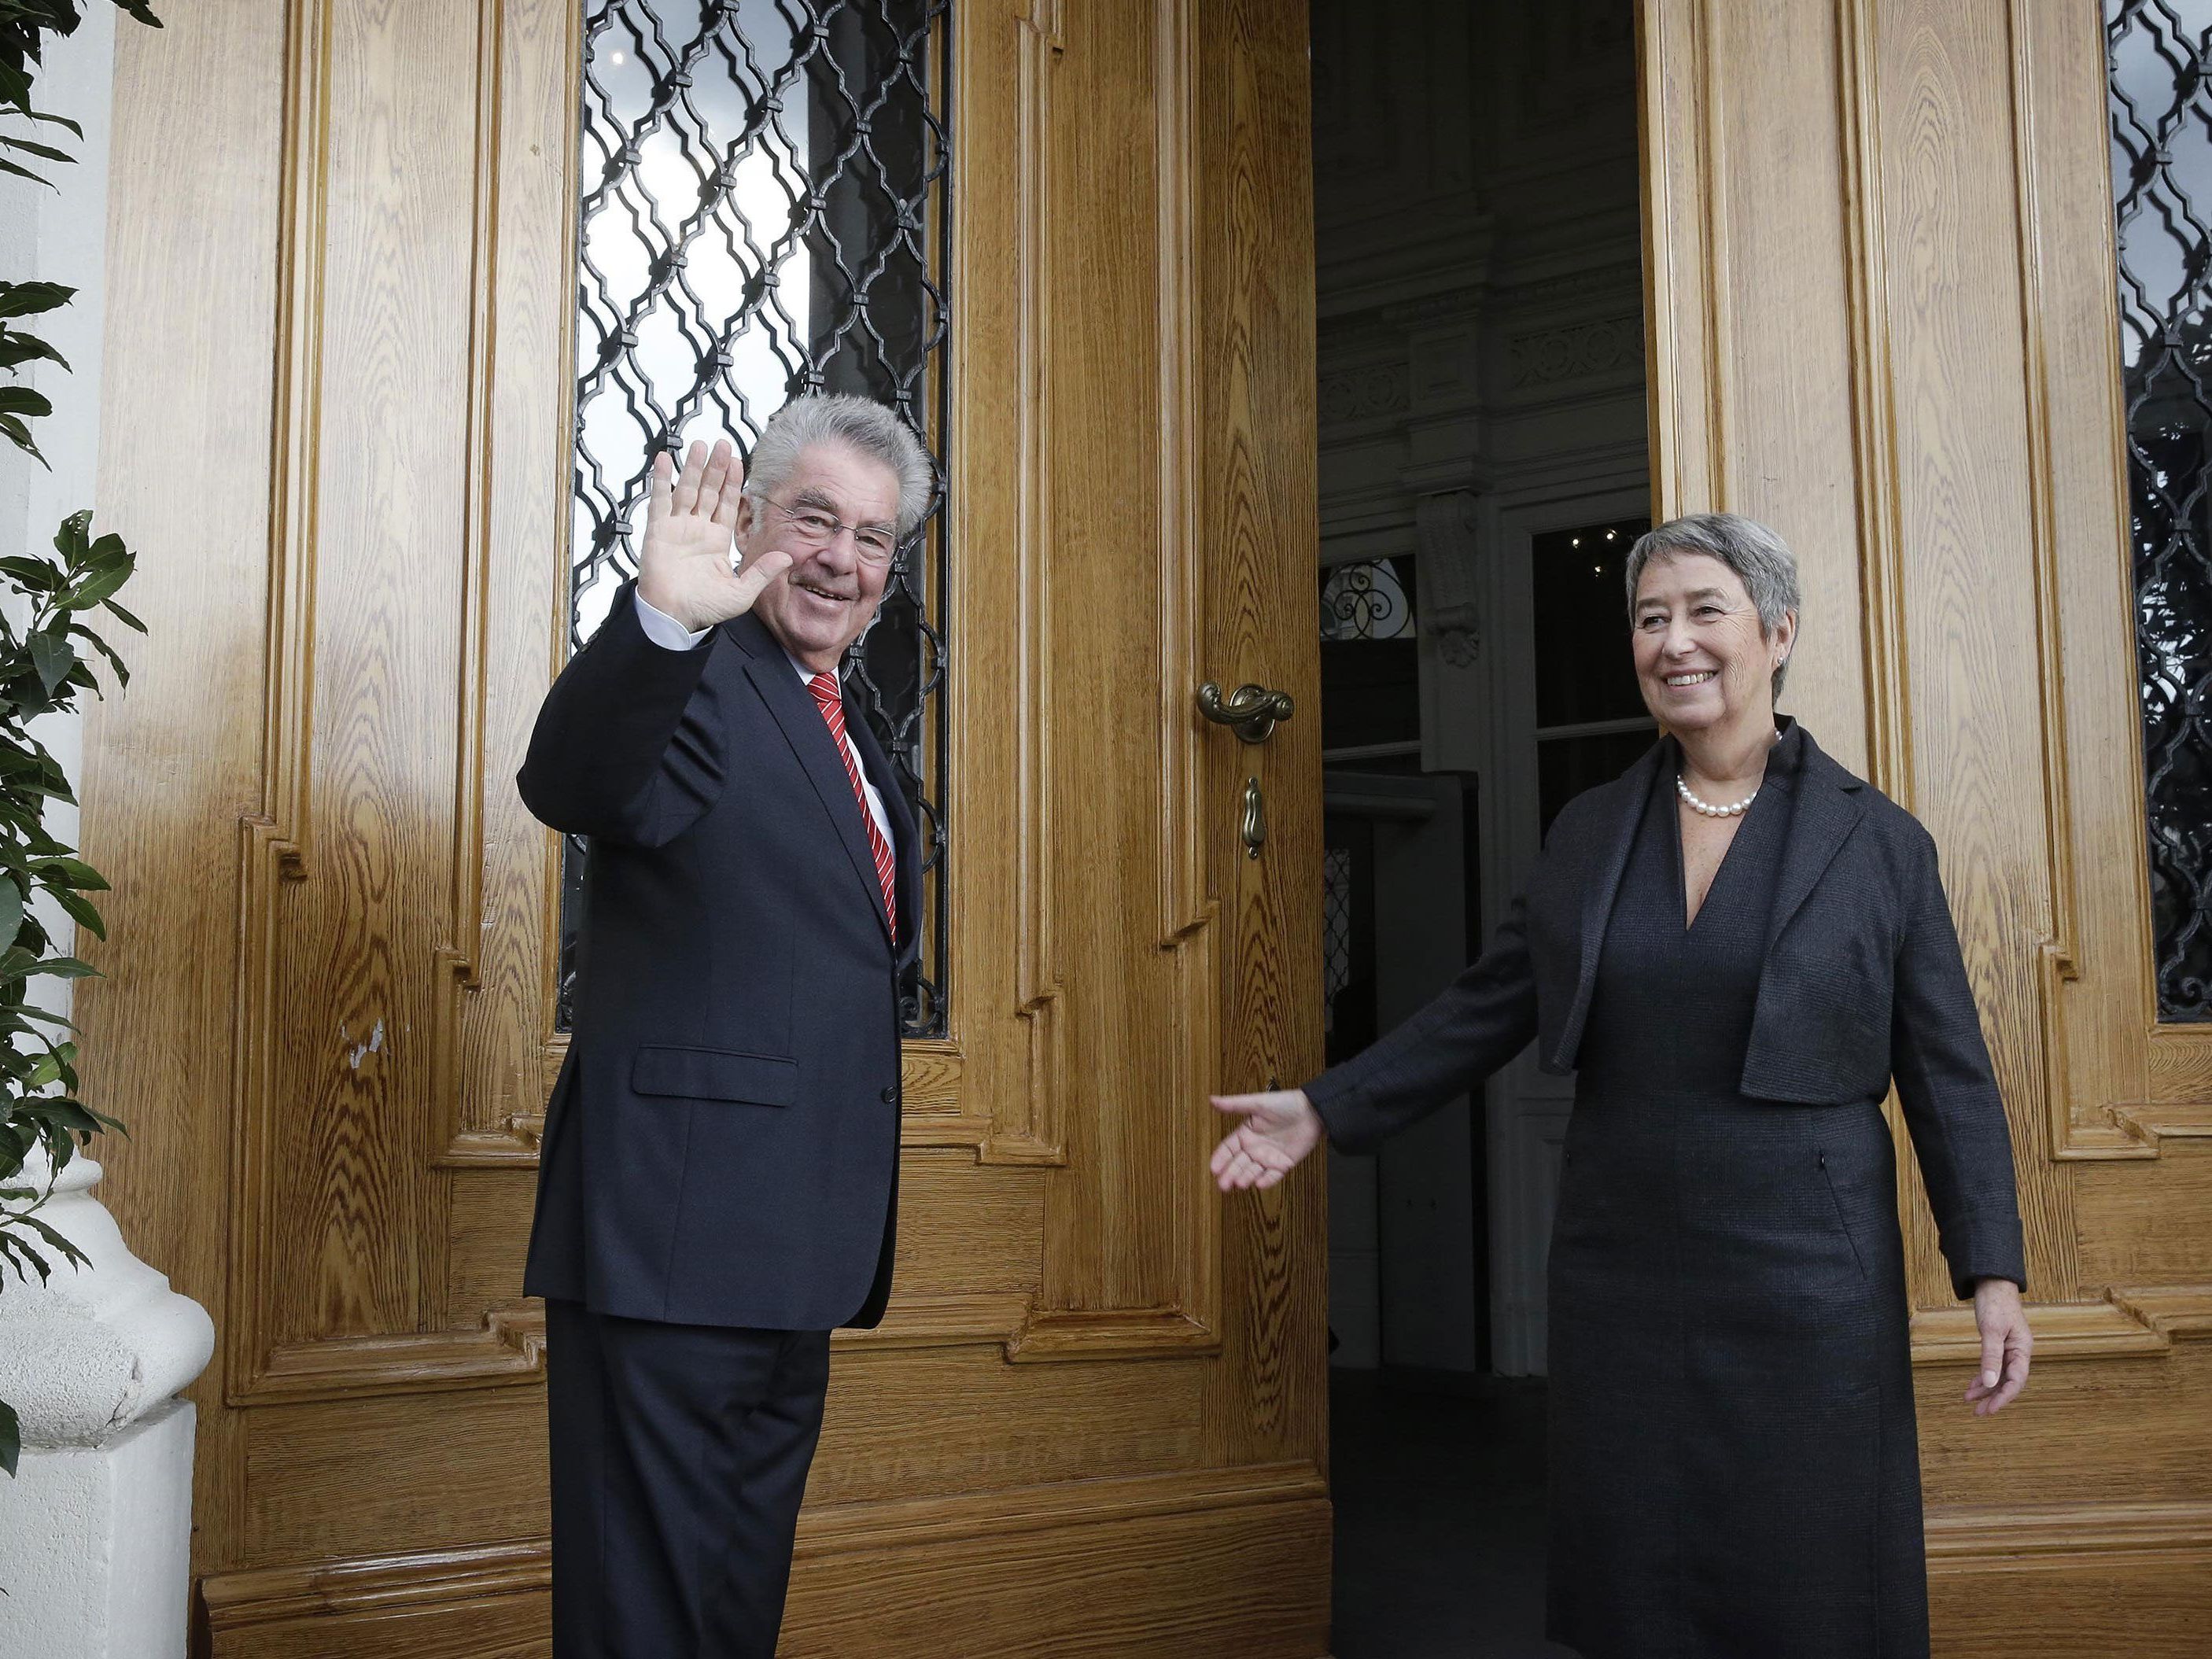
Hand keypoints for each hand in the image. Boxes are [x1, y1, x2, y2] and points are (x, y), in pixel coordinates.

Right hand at [635, 439, 792, 632]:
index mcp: (717, 540)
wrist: (673, 618)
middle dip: (716, 469)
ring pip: (687, 490)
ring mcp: (677, 527)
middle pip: (709, 491)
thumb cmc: (704, 609)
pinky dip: (661, 480)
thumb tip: (787, 558)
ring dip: (693, 468)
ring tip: (700, 446)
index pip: (728, 505)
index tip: (739, 462)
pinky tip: (665, 460)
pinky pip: (659, 501)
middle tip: (723, 444)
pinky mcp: (657, 531)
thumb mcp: (741, 592)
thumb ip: (762, 573)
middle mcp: (697, 529)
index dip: (733, 483)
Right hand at [1209, 1087, 1323, 1191]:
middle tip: (1223, 1184)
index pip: (1228, 1148)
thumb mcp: (1257, 1103)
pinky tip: (1260, 1183)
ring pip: (1253, 1171)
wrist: (1312, 1111)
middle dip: (1229, 1174)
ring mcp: (1268, 1157)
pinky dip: (1267, 1180)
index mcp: (1245, 1133)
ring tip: (1240, 1183)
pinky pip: (1273, 1175)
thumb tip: (1212, 1100)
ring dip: (1246, 1177)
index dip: (1220, 1158)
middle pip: (1237, 1164)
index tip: (1214, 1168)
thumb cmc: (1285, 1103)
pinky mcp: (1283, 1164)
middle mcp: (1254, 1147)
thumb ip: (1234, 1104)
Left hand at [1966, 1278, 2030, 1415]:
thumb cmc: (1994, 1304)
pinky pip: (1993, 1367)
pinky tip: (1972, 1386)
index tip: (1991, 1410)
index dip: (2004, 1397)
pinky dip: (1983, 1377)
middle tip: (1978, 1413)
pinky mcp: (1999, 1346)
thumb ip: (1991, 1357)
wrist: (1992, 1284)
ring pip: (1999, 1376)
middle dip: (1994, 1398)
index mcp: (2022, 1350)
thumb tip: (1990, 1383)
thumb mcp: (1991, 1330)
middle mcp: (2018, 1352)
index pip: (2016, 1381)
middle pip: (2008, 1382)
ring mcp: (2009, 1350)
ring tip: (1969, 1400)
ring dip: (1985, 1389)